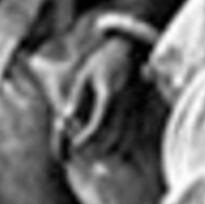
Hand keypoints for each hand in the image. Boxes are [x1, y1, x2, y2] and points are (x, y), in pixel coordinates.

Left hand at [58, 29, 144, 146]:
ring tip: (94, 153)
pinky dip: (121, 145)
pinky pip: (132, 135)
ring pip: (125, 139)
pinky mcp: (139, 111)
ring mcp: (134, 108)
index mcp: (108, 93)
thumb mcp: (83, 76)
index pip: (97, 123)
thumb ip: (75, 98)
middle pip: (113, 137)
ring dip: (110, 151)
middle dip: (97, 150)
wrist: (128, 51)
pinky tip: (108, 147)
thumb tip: (65, 118)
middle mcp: (124, 103)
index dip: (85, 137)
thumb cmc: (101, 63)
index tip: (74, 145)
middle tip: (83, 151)